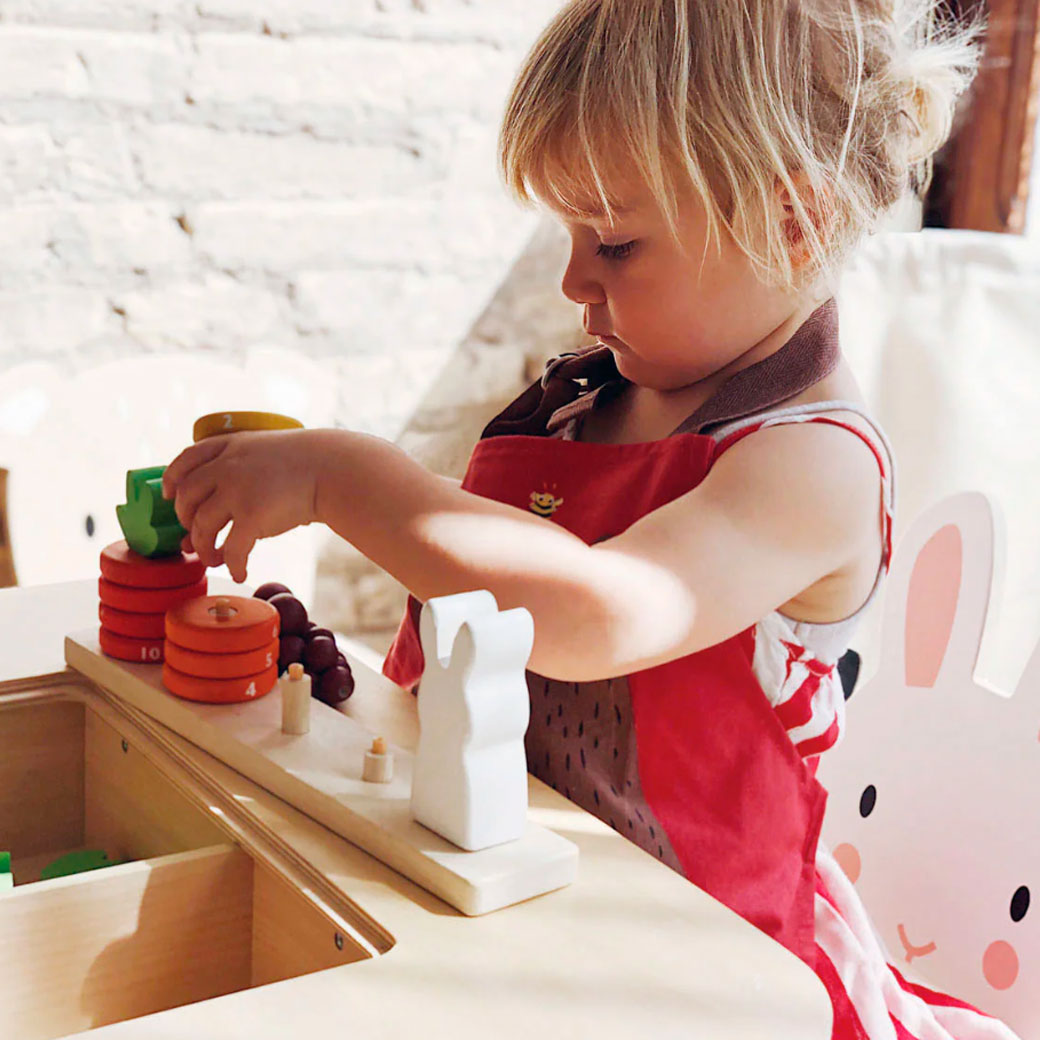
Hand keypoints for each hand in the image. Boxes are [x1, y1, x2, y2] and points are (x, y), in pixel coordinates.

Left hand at [161, 428, 319, 581]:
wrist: (332, 469)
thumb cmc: (305, 463)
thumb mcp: (264, 450)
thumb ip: (238, 468)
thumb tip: (219, 502)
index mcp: (229, 446)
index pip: (185, 461)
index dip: (172, 481)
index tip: (170, 496)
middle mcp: (226, 467)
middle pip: (187, 498)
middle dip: (186, 521)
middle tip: (196, 537)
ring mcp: (237, 491)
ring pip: (202, 527)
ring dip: (204, 549)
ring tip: (214, 560)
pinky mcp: (253, 516)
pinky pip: (231, 549)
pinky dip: (233, 565)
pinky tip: (240, 573)